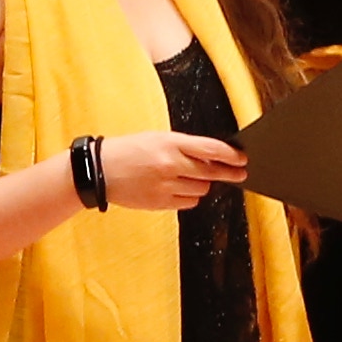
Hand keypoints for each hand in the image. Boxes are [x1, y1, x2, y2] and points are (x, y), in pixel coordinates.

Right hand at [92, 124, 243, 213]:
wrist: (99, 171)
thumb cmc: (129, 151)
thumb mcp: (157, 138)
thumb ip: (184, 147)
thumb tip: (212, 158)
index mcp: (170, 143)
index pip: (211, 149)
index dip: (231, 155)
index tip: (242, 159)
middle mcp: (170, 165)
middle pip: (211, 173)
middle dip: (227, 173)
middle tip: (238, 174)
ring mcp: (165, 186)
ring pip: (201, 190)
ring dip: (203, 184)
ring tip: (192, 178)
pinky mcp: (160, 203)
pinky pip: (188, 203)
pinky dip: (190, 197)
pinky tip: (181, 189)